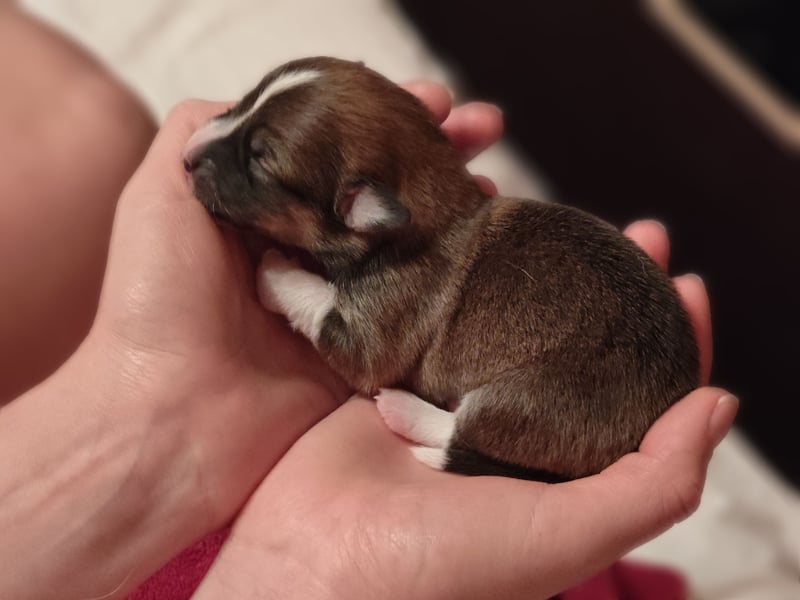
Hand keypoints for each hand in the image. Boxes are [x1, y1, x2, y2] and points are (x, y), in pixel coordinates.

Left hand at [0, 82, 503, 599]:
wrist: (169, 417)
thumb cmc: (156, 301)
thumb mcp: (162, 194)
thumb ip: (206, 135)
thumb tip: (269, 104)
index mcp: (267, 210)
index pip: (340, 149)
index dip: (387, 119)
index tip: (434, 99)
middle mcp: (307, 249)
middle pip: (383, 188)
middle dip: (436, 153)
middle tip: (483, 128)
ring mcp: (340, 298)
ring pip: (410, 238)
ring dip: (455, 205)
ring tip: (490, 182)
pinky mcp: (364, 345)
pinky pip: (417, 300)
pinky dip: (452, 269)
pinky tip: (480, 243)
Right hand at [193, 222, 729, 598]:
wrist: (312, 568)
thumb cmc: (440, 572)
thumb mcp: (564, 537)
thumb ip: (653, 483)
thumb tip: (721, 403)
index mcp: (554, 465)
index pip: (635, 392)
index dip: (668, 337)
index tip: (682, 279)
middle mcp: (503, 426)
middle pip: (571, 339)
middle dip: (607, 284)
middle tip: (631, 231)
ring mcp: (444, 395)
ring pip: (500, 314)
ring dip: (531, 263)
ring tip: (555, 215)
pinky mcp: (389, 370)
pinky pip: (431, 306)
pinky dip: (453, 267)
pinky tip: (475, 227)